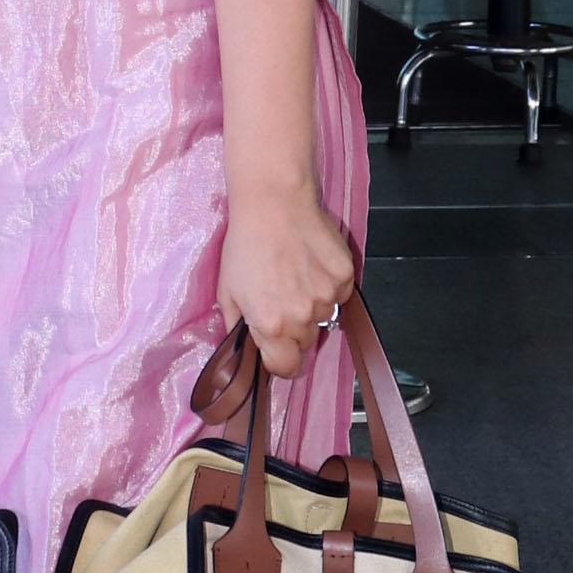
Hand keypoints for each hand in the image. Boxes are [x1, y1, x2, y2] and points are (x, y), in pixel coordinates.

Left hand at [218, 180, 356, 381]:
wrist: (274, 204)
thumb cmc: (247, 244)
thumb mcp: (227, 291)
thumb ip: (235, 328)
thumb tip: (242, 350)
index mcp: (271, 325)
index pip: (286, 367)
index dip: (280, 360)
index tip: (276, 349)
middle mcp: (302, 317)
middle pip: (305, 341)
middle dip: (293, 327)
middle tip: (280, 297)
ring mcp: (327, 297)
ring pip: (324, 317)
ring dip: (312, 305)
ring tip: (296, 275)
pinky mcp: (345, 277)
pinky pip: (340, 295)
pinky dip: (328, 286)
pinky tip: (312, 264)